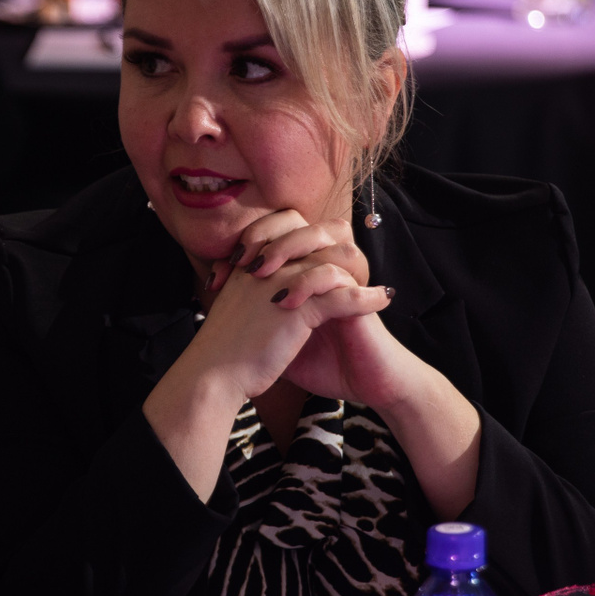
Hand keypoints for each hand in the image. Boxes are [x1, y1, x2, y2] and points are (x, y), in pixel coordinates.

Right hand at [193, 210, 390, 406]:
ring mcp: (282, 282)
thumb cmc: (222, 347)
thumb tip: (271, 285)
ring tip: (378, 289)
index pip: (288, 223)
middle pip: (317, 234)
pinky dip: (367, 298)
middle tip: (360, 264)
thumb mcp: (236, 305)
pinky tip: (383, 301)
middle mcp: (266, 263)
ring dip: (361, 272)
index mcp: (250, 259)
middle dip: (341, 246)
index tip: (330, 252)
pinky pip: (343, 296)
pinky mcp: (297, 309)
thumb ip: (252, 287)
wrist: (212, 372)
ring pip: (334, 261)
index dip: (313, 233)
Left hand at [217, 211, 483, 518]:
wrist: (367, 387)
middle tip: (242, 260)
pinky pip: (339, 275)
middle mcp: (329, 267)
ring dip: (291, 250)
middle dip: (269, 234)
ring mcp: (348, 279)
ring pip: (326, 237)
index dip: (250, 242)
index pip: (279, 231)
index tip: (221, 272)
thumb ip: (259, 323)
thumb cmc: (326, 365)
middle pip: (301, 222)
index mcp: (307, 270)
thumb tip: (219, 319)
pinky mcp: (362, 298)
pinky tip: (284, 304)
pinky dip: (310, 284)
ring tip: (261, 274)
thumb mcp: (280, 343)